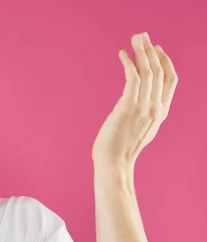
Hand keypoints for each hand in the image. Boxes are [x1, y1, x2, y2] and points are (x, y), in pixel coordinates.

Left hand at [91, 32, 178, 165]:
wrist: (114, 163)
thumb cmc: (120, 149)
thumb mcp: (139, 130)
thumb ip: (143, 114)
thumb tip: (132, 103)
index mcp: (161, 112)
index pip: (171, 80)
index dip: (165, 61)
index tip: (155, 49)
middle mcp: (156, 108)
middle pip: (159, 71)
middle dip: (151, 50)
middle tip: (142, 36)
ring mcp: (143, 107)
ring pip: (147, 71)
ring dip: (140, 51)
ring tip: (134, 38)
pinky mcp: (127, 107)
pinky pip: (132, 78)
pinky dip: (128, 63)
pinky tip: (122, 54)